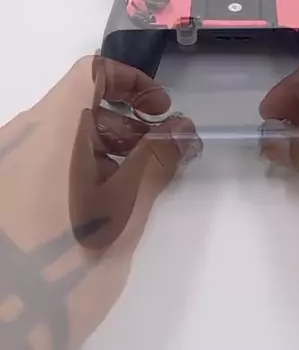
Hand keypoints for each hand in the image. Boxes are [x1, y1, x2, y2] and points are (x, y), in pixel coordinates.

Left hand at [0, 55, 201, 349]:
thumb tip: (183, 129)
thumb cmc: (66, 259)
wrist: (5, 325)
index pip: (92, 70)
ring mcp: (4, 164)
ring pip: (60, 134)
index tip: (160, 109)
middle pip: (78, 104)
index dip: (132, 80)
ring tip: (131, 187)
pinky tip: (95, 207)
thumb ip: (157, 161)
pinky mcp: (0, 192)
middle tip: (156, 154)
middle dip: (124, 122)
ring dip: (102, 146)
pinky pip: (41, 159)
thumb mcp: (123, 210)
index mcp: (50, 128)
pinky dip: (74, 167)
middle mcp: (19, 136)